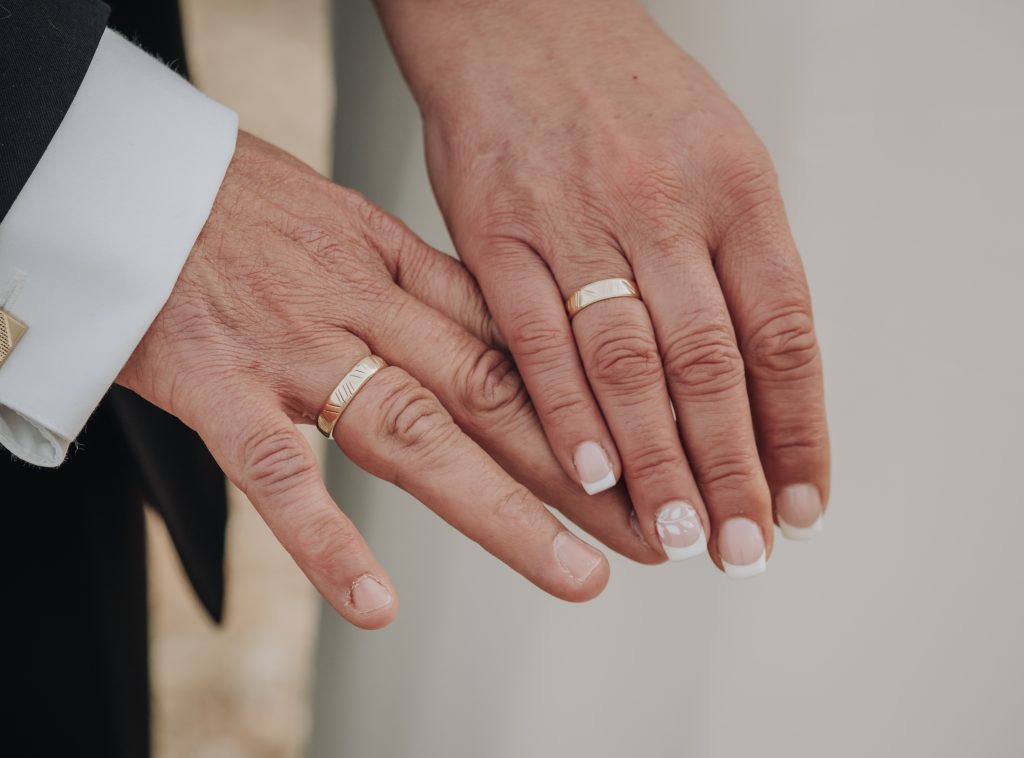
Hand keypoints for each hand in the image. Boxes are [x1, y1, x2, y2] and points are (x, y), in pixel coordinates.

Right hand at [118, 132, 657, 628]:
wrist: (133, 177)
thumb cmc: (242, 205)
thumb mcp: (350, 224)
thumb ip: (419, 287)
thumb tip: (496, 340)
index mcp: (397, 265)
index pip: (512, 343)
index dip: (587, 404)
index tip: (647, 453)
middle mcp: (362, 307)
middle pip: (491, 394)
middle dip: (581, 468)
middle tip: (651, 528)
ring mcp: (294, 350)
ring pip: (413, 432)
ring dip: (501, 510)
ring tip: (575, 572)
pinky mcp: (217, 387)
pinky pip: (275, 471)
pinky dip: (324, 540)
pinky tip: (374, 601)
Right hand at [377, 0, 829, 572]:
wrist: (515, 19)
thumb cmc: (619, 91)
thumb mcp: (715, 151)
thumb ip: (736, 262)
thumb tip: (761, 384)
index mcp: (735, 187)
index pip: (783, 333)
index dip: (796, 431)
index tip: (802, 501)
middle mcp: (663, 206)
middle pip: (711, 364)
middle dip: (731, 470)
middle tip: (740, 545)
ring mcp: (576, 219)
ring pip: (628, 363)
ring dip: (656, 462)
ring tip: (674, 531)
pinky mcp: (495, 232)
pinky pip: (534, 337)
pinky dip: (565, 412)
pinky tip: (589, 471)